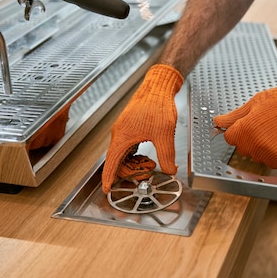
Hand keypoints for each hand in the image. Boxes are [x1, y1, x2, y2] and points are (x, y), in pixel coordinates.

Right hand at [102, 64, 183, 192]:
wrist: (158, 87)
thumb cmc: (156, 105)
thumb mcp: (164, 134)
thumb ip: (167, 156)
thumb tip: (170, 171)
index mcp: (122, 137)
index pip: (111, 163)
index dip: (108, 178)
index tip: (106, 190)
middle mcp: (119, 135)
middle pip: (118, 162)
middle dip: (132, 171)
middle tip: (148, 172)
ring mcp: (124, 132)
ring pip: (124, 156)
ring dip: (136, 164)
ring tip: (152, 164)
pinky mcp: (130, 129)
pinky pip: (129, 149)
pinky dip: (137, 156)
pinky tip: (148, 155)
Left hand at [213, 74, 276, 167]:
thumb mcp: (256, 102)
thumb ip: (235, 116)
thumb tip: (218, 121)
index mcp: (246, 129)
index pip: (230, 138)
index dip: (238, 130)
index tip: (247, 125)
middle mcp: (257, 145)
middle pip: (245, 149)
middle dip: (251, 139)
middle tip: (267, 124)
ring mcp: (272, 154)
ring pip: (260, 157)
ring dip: (266, 148)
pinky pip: (276, 161)